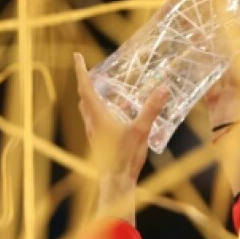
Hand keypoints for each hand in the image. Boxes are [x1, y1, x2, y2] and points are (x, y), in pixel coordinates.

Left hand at [73, 52, 168, 219]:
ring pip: (86, 109)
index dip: (81, 70)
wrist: (116, 182)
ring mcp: (93, 133)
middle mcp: (91, 123)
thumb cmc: (126, 157)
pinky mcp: (98, 142)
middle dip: (84, 81)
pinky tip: (110, 114)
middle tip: (88, 70)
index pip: (86, 87)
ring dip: (89, 96)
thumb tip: (163, 89)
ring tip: (99, 89)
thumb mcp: (141, 130)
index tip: (76, 56)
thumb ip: (151, 109)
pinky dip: (97, 110)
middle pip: (83, 97)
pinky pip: (93, 120)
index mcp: (98, 116)